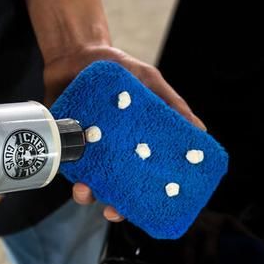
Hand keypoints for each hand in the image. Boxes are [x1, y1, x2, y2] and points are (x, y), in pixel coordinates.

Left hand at [45, 44, 206, 222]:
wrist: (76, 53)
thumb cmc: (117, 69)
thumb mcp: (148, 81)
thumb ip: (171, 104)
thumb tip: (200, 131)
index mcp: (134, 145)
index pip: (143, 176)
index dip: (148, 195)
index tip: (153, 208)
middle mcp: (110, 152)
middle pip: (114, 189)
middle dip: (114, 206)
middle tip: (114, 210)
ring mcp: (85, 150)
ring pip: (87, 182)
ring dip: (86, 193)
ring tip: (86, 191)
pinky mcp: (62, 143)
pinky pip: (64, 166)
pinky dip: (66, 174)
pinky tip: (70, 174)